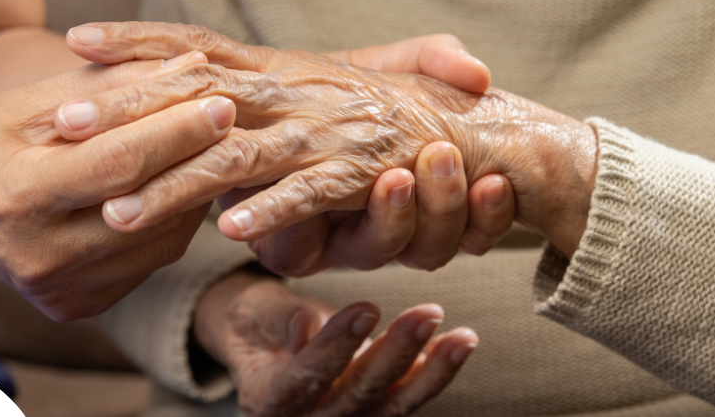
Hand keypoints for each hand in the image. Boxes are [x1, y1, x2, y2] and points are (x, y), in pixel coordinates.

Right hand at [0, 51, 236, 320]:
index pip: (117, 164)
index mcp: (17, 197)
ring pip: (159, 241)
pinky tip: (179, 186)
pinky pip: (148, 262)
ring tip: (210, 147)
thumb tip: (193, 66)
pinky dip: (172, 222)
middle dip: (198, 158)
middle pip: (146, 206)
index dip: (176, 131)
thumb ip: (114, 86)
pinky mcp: (76, 306)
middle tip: (235, 117)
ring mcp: (58, 289)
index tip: (221, 98)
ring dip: (193, 192)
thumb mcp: (35, 101)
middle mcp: (38, 256)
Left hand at [65, 22, 597, 257]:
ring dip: (177, 183)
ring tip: (119, 208)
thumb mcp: (314, 89)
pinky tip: (232, 231)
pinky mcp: (363, 172)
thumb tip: (191, 83)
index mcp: (279, 69)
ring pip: (238, 155)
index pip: (197, 47)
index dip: (139, 41)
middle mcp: (295, 92)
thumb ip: (260, 86)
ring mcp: (326, 130)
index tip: (77, 38)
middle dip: (128, 109)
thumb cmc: (386, 113)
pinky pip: (312, 193)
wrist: (478, 131)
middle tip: (63, 122)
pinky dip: (276, 211)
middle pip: (196, 97)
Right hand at [193, 271, 477, 416]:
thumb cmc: (256, 324)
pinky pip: (405, 399)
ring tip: (462, 337)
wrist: (265, 348)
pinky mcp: (371, 415)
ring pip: (391, 404)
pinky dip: (433, 374)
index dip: (336, 346)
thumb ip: (279, 320)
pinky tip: (457, 346)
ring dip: (431, 371)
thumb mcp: (252, 313)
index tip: (367, 308)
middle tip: (428, 313)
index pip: (305, 377)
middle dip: (396, 354)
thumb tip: (308, 325)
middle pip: (356, 395)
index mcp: (267, 399)